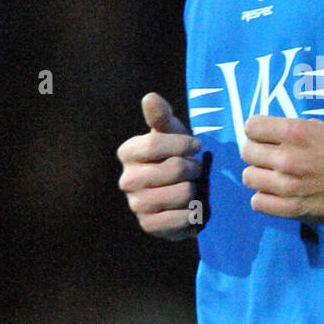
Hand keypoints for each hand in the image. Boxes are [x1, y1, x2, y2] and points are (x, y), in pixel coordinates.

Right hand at [117, 93, 202, 239]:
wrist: (184, 195)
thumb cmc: (177, 156)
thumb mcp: (172, 133)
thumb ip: (161, 116)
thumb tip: (150, 97)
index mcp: (128, 152)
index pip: (155, 144)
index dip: (183, 144)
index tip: (196, 145)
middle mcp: (126, 179)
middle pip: (174, 169)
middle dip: (193, 169)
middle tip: (195, 171)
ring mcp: (135, 204)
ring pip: (181, 194)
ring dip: (195, 191)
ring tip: (193, 188)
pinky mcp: (148, 226)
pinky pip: (179, 219)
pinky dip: (192, 214)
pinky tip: (192, 208)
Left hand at [239, 115, 323, 223]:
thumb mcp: (321, 128)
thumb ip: (292, 130)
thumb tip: (266, 135)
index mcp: (296, 132)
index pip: (251, 127)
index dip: (256, 131)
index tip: (264, 137)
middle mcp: (288, 157)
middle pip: (246, 152)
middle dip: (257, 152)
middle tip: (270, 158)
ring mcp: (288, 185)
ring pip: (248, 177)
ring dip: (259, 175)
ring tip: (274, 177)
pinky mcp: (292, 209)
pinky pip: (257, 202)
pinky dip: (264, 197)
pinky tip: (277, 194)